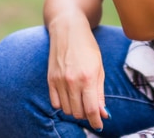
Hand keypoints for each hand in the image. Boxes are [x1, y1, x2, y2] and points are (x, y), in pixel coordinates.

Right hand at [46, 15, 109, 129]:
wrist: (68, 29)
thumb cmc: (88, 47)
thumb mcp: (99, 68)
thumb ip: (100, 93)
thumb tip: (103, 114)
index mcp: (88, 77)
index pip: (92, 110)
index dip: (96, 121)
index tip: (99, 125)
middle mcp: (72, 81)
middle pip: (78, 112)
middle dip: (86, 115)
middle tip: (90, 107)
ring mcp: (59, 80)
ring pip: (67, 110)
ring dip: (75, 110)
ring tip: (80, 100)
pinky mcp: (50, 79)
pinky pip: (55, 103)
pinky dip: (63, 105)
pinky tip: (69, 97)